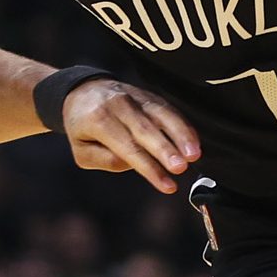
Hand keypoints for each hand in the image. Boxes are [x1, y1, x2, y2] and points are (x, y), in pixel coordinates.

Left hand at [59, 78, 201, 194]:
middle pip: (146, 130)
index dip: (149, 168)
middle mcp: (119, 105)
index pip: (128, 148)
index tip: (168, 185)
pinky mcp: (149, 96)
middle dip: (166, 150)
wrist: (82, 91)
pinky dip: (183, 125)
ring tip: (195, 154)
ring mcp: (136, 98)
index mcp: (99, 121)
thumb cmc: (82, 127)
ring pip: (162, 115)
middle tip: (181, 167)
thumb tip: (132, 163)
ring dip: (181, 134)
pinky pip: (168, 110)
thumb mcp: (82, 150)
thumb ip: (105, 160)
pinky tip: (194, 142)